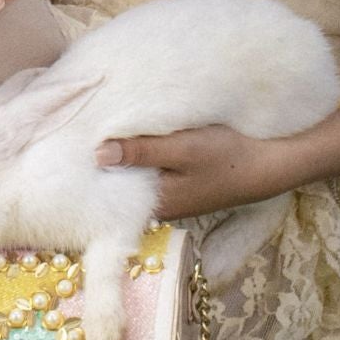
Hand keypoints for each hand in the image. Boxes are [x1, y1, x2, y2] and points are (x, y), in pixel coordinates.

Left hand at [96, 119, 335, 218]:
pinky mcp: (183, 185)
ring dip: (122, 160)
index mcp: (158, 203)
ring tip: (96, 133)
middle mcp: (163, 206)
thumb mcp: (182, 148)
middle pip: (121, 188)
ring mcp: (174, 196)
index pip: (111, 196)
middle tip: (76, 138)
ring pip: (136, 180)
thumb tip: (97, 154)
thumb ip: (142, 151)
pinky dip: (140, 159)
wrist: (271, 164)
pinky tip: (130, 139)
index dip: (90, 177)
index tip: (69, 153)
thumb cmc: (227, 156)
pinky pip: (151, 174)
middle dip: (103, 167)